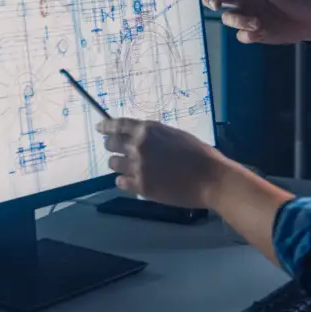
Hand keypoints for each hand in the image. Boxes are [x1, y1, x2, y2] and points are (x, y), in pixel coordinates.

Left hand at [97, 118, 232, 208]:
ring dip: (119, 165)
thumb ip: (155, 137)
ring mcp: (137, 167)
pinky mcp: (140, 186)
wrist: (211, 179)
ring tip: (127, 168)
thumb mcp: (175, 136)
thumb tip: (141, 139)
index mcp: (148, 130)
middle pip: (111, 144)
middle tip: (117, 151)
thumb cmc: (200, 154)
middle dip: (112, 146)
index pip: (118, 125)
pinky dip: (124, 182)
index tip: (99, 128)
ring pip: (113, 164)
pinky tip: (131, 182)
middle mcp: (138, 146)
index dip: (106, 127)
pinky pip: (121, 183)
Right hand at [203, 0, 310, 44]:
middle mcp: (244, 0)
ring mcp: (248, 17)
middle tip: (217, 3)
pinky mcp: (254, 34)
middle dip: (212, 0)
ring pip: (228, 19)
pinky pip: (241, 36)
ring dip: (237, 20)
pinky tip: (258, 32)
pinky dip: (246, 34)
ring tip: (256, 22)